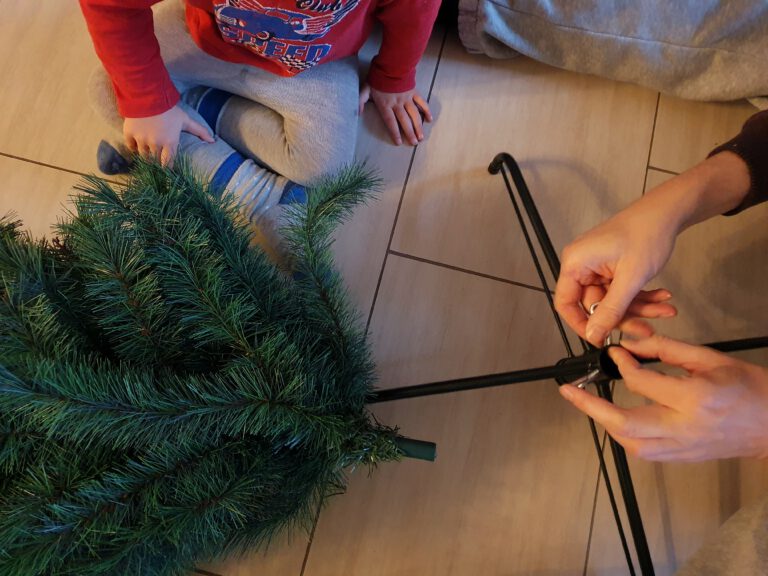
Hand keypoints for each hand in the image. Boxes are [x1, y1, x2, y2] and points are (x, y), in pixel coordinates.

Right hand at [123, 104, 213, 166]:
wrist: (147, 94)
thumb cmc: (169, 108)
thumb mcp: (185, 120)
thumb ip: (199, 131)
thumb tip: (213, 141)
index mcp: (170, 142)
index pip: (169, 163)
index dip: (168, 168)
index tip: (167, 171)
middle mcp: (156, 144)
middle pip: (155, 161)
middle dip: (156, 163)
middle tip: (156, 165)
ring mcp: (142, 140)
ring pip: (143, 156)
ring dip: (145, 157)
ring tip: (147, 157)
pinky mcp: (129, 134)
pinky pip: (130, 147)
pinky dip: (133, 148)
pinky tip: (137, 146)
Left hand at [359, 83, 432, 145]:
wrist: (390, 64)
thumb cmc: (377, 78)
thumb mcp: (365, 89)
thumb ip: (361, 101)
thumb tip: (357, 113)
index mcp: (385, 105)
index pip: (391, 122)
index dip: (395, 133)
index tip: (399, 142)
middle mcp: (397, 104)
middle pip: (404, 121)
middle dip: (409, 133)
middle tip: (414, 143)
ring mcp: (407, 99)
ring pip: (414, 115)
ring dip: (418, 126)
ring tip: (421, 137)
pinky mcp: (413, 93)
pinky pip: (421, 103)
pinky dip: (426, 111)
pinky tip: (429, 119)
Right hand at [555, 151, 750, 346]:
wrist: (667, 211)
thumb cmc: (646, 234)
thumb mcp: (630, 279)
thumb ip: (610, 310)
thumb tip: (593, 335)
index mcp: (575, 264)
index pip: (566, 304)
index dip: (581, 324)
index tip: (602, 338)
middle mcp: (581, 265)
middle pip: (594, 304)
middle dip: (624, 316)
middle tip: (648, 328)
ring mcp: (596, 265)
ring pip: (611, 300)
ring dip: (638, 307)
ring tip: (664, 309)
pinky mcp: (610, 266)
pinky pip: (620, 290)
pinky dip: (640, 296)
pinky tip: (661, 297)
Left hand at [559, 335, 767, 461]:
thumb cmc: (748, 387)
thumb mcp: (709, 359)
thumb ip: (667, 351)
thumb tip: (631, 344)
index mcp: (695, 398)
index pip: (642, 382)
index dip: (622, 364)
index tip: (614, 352)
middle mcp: (685, 427)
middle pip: (626, 424)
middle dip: (591, 407)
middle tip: (569, 391)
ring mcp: (683, 448)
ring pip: (631, 444)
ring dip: (606, 423)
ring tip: (589, 405)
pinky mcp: (683, 458)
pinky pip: (645, 452)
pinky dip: (625, 436)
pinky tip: (616, 420)